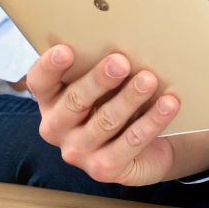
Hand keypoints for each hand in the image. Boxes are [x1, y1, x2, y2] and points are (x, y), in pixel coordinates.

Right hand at [22, 45, 208, 183]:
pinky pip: (131, 142)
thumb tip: (121, 37)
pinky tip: (168, 103)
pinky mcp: (104, 169)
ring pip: (105, 121)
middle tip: (121, 61)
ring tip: (149, 79)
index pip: (40, 81)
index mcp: (50, 99)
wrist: (142, 145)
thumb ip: (100, 64)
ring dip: (130, 98)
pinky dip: (152, 120)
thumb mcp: (103, 83)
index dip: (50, 66)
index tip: (66, 49)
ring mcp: (78, 152)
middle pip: (75, 101)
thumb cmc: (115, 100)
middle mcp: (56, 127)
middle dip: (99, 80)